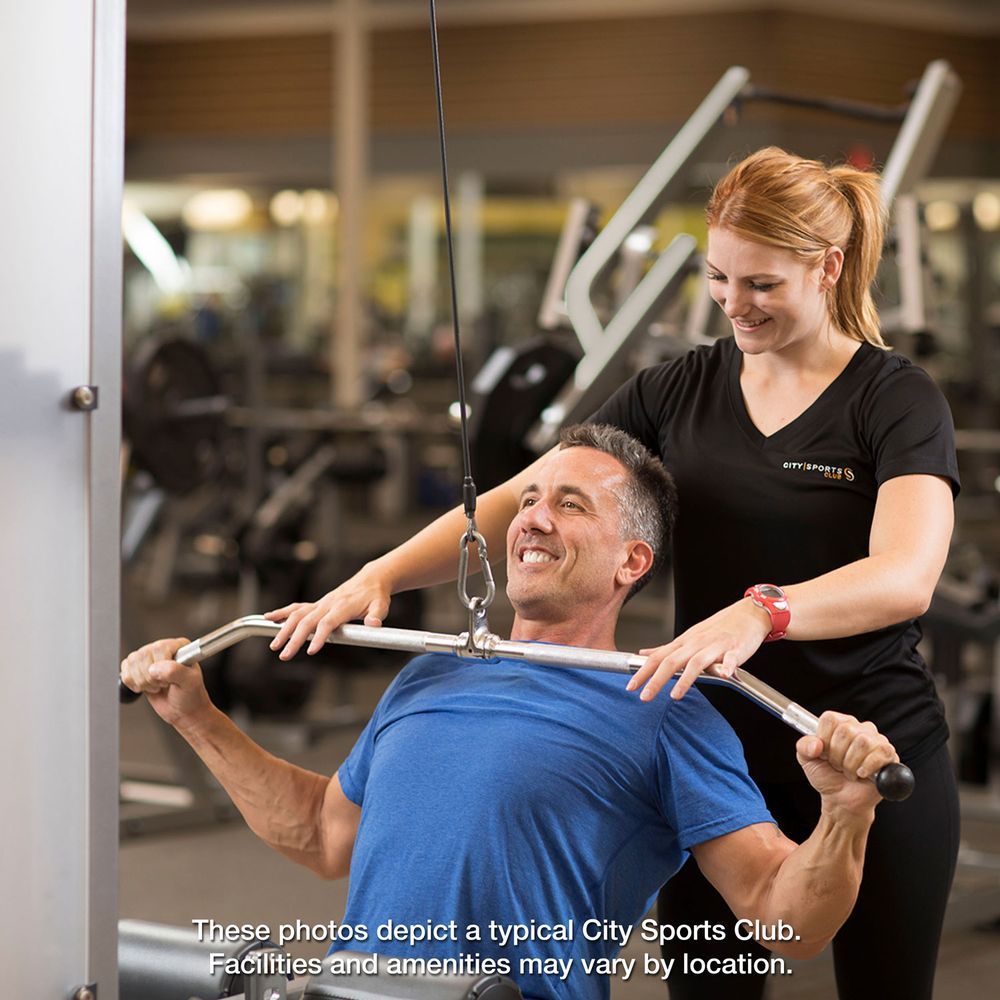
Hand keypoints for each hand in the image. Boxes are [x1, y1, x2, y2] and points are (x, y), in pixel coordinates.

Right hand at [119, 638, 212, 728]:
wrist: (183, 710)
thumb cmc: (190, 695)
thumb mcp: (190, 682)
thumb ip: (175, 671)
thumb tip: (155, 668)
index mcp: (178, 646)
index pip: (159, 648)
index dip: (160, 667)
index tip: (169, 679)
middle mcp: (162, 648)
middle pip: (141, 656)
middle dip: (150, 678)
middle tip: (163, 684)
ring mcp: (148, 657)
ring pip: (131, 663)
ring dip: (142, 682)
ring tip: (156, 686)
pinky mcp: (137, 669)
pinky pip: (124, 672)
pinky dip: (133, 684)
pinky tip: (146, 687)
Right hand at [266, 563, 392, 659]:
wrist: (371, 579)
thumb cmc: (376, 595)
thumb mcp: (382, 605)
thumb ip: (377, 615)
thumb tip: (374, 625)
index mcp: (343, 606)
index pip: (328, 622)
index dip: (319, 636)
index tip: (310, 651)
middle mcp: (328, 603)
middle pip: (307, 621)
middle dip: (294, 638)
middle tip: (284, 655)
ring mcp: (321, 603)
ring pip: (297, 615)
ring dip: (284, 629)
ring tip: (274, 646)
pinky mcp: (317, 604)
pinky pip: (297, 608)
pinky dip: (281, 612)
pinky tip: (267, 619)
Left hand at [627, 598, 771, 701]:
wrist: (748, 614)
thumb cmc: (718, 628)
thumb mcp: (688, 636)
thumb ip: (666, 649)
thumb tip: (643, 653)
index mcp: (684, 642)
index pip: (658, 657)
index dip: (642, 672)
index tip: (630, 687)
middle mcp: (696, 644)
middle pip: (672, 661)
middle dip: (656, 679)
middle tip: (644, 697)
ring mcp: (715, 646)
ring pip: (697, 662)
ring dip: (685, 679)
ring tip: (675, 695)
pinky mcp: (735, 649)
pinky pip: (730, 658)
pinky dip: (726, 666)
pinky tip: (724, 675)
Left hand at [796, 711, 898, 813]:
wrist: (842, 800)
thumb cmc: (827, 776)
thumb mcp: (807, 760)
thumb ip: (804, 746)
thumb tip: (816, 744)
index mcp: (839, 723)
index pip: (830, 719)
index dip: (824, 739)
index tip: (824, 754)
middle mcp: (859, 727)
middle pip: (846, 730)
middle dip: (837, 755)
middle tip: (838, 765)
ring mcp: (876, 740)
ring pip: (863, 742)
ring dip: (851, 764)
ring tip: (850, 771)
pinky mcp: (889, 755)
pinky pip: (880, 753)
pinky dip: (867, 767)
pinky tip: (862, 774)